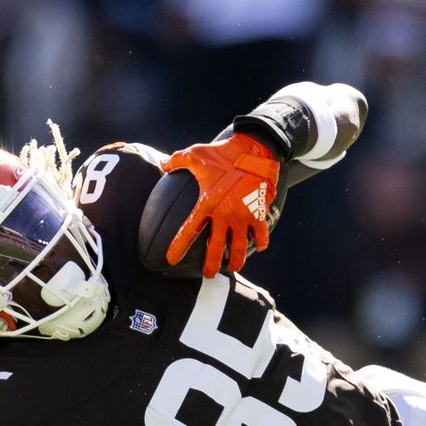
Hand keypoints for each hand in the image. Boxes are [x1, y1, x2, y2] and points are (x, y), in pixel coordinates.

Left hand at [160, 134, 281, 278]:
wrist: (254, 150)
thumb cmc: (223, 152)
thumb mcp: (196, 154)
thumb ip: (177, 161)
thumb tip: (163, 164)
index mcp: (207, 203)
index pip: (189, 230)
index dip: (178, 247)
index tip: (171, 260)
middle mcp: (225, 214)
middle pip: (217, 248)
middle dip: (211, 265)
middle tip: (208, 275)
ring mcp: (244, 215)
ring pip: (241, 247)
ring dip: (237, 261)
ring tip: (233, 268)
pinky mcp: (260, 212)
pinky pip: (262, 233)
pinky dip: (261, 242)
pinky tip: (259, 246)